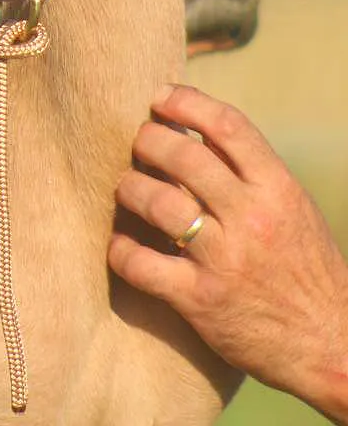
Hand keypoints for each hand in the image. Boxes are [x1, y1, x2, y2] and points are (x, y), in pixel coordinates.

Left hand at [110, 84, 347, 422]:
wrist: (332, 348)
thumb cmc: (304, 268)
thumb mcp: (291, 209)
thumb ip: (248, 170)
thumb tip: (192, 125)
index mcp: (278, 190)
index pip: (228, 124)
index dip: (185, 102)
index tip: (160, 99)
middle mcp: (252, 219)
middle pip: (182, 156)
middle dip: (147, 141)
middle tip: (137, 146)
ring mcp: (225, 260)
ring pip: (157, 203)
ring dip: (128, 189)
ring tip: (125, 189)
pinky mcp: (200, 300)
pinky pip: (140, 264)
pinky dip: (120, 249)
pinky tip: (120, 244)